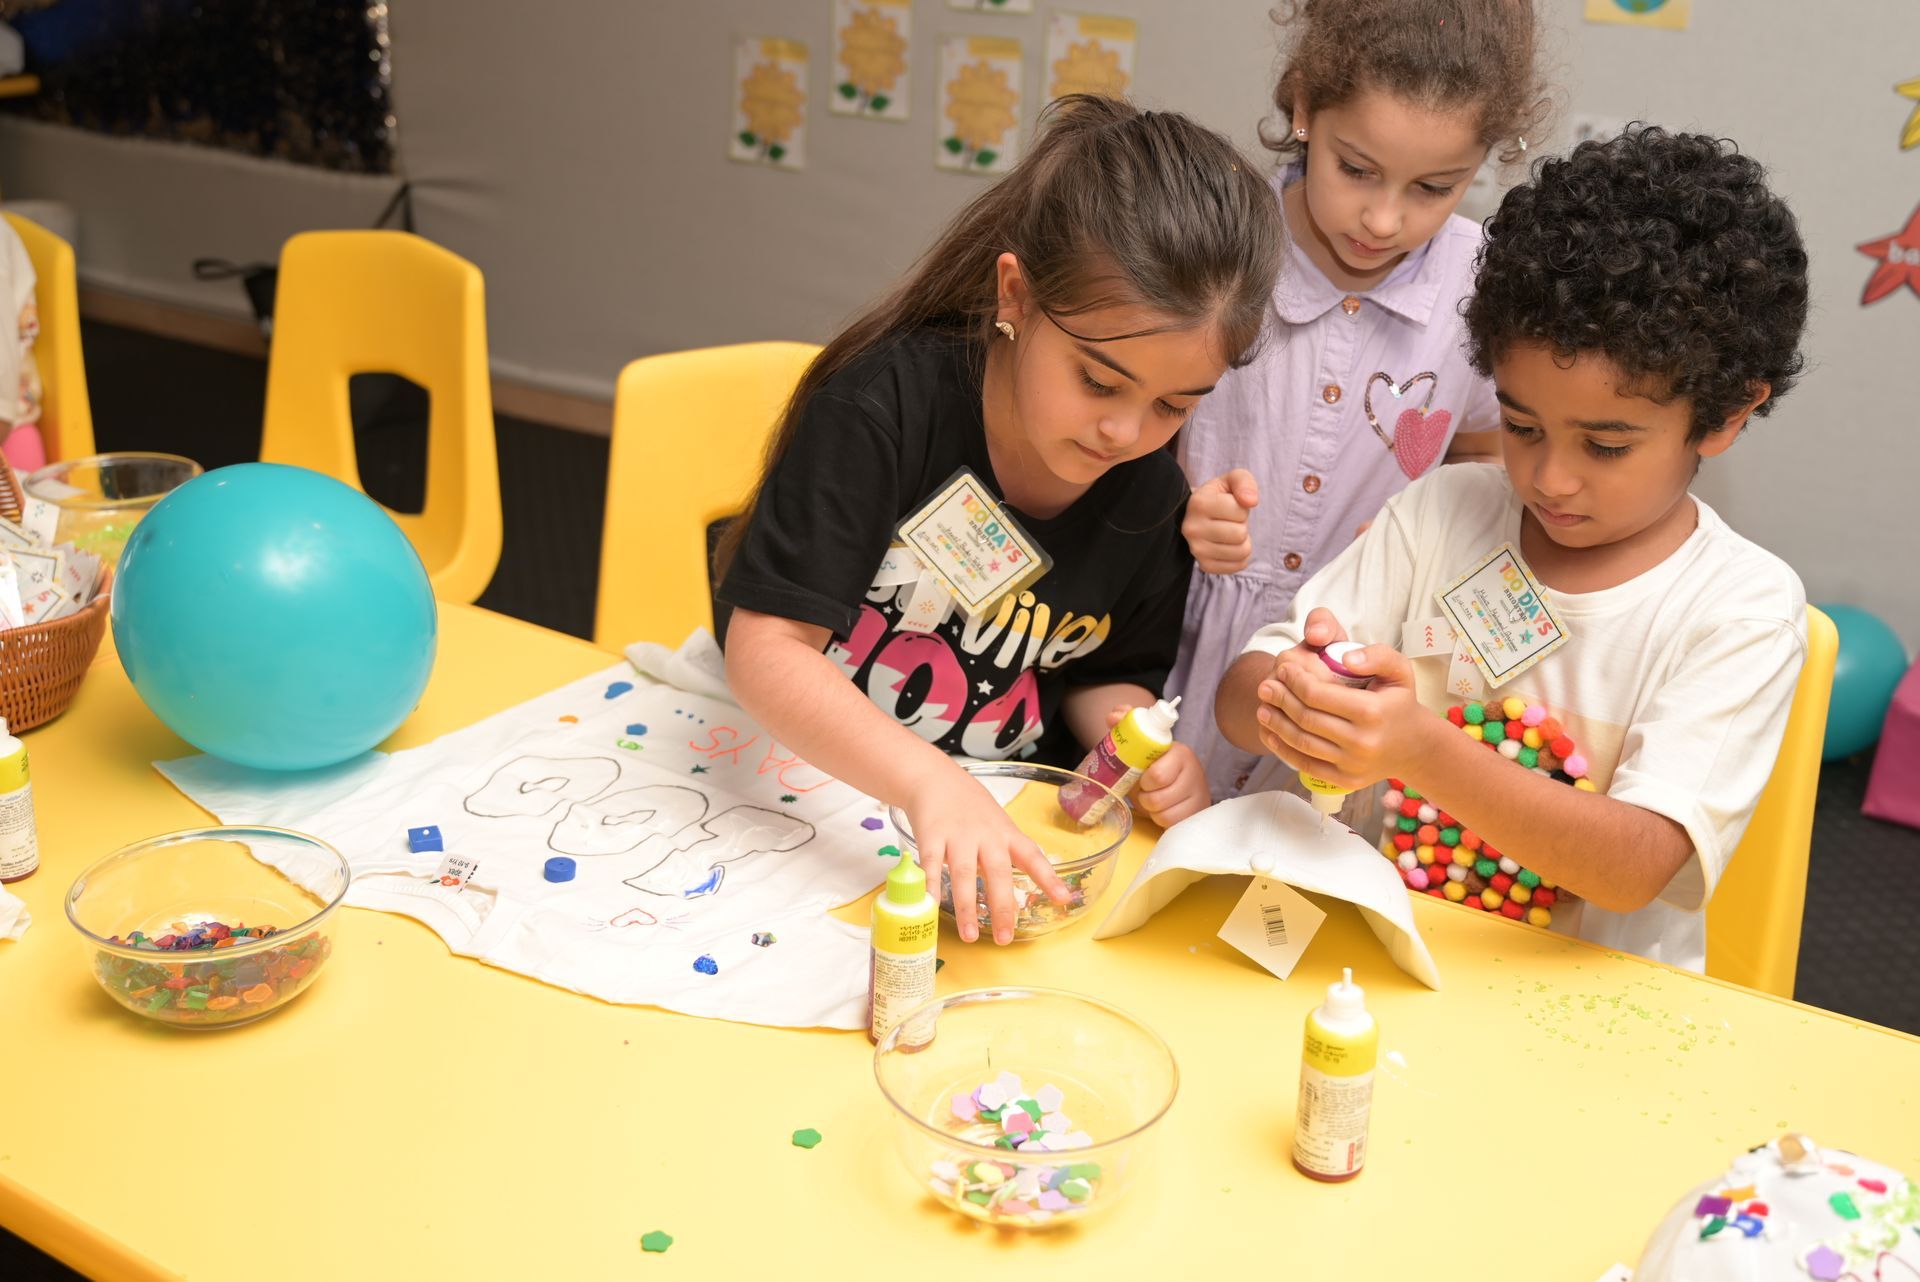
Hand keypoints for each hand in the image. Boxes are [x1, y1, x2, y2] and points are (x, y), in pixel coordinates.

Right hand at [903, 765, 1069, 944]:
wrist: (935, 778)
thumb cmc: (970, 807)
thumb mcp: (997, 826)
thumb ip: (1005, 857)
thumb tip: (1015, 896)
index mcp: (1006, 833)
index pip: (1032, 856)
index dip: (1048, 878)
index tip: (1063, 898)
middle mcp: (986, 835)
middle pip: (998, 872)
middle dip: (1003, 907)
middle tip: (1005, 937)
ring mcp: (958, 835)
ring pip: (963, 873)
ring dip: (966, 907)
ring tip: (970, 935)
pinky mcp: (931, 835)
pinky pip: (931, 864)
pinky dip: (931, 886)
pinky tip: (931, 906)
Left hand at [1102, 704, 1209, 826]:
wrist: (1180, 780)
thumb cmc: (1156, 762)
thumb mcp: (1142, 744)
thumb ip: (1126, 725)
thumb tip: (1112, 716)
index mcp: (1180, 753)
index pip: (1157, 774)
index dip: (1144, 781)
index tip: (1141, 777)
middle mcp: (1194, 773)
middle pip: (1158, 798)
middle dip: (1144, 797)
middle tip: (1144, 790)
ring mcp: (1199, 796)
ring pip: (1164, 813)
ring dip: (1151, 809)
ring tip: (1153, 798)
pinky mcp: (1197, 813)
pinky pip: (1170, 824)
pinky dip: (1161, 819)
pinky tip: (1162, 809)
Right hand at [1183, 469, 1258, 574]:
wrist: (1199, 515)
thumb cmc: (1220, 496)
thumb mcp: (1232, 480)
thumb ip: (1244, 482)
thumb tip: (1251, 501)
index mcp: (1198, 503)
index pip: (1239, 510)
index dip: (1242, 507)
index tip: (1230, 505)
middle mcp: (1192, 528)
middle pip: (1239, 534)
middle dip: (1242, 525)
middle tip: (1230, 521)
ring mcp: (1196, 550)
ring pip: (1241, 552)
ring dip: (1243, 541)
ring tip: (1230, 532)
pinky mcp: (1204, 565)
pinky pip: (1238, 566)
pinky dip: (1240, 556)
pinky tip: (1229, 545)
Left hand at [1256, 642, 1438, 789]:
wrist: (1414, 747)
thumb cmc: (1400, 702)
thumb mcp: (1400, 671)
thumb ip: (1377, 655)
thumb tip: (1346, 658)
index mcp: (1372, 712)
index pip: (1318, 695)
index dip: (1294, 680)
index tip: (1282, 668)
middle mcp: (1362, 742)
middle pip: (1306, 718)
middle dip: (1280, 700)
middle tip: (1265, 686)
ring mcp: (1352, 765)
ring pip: (1301, 742)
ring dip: (1276, 724)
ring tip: (1262, 708)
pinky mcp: (1345, 780)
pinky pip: (1305, 764)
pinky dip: (1283, 749)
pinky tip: (1271, 733)